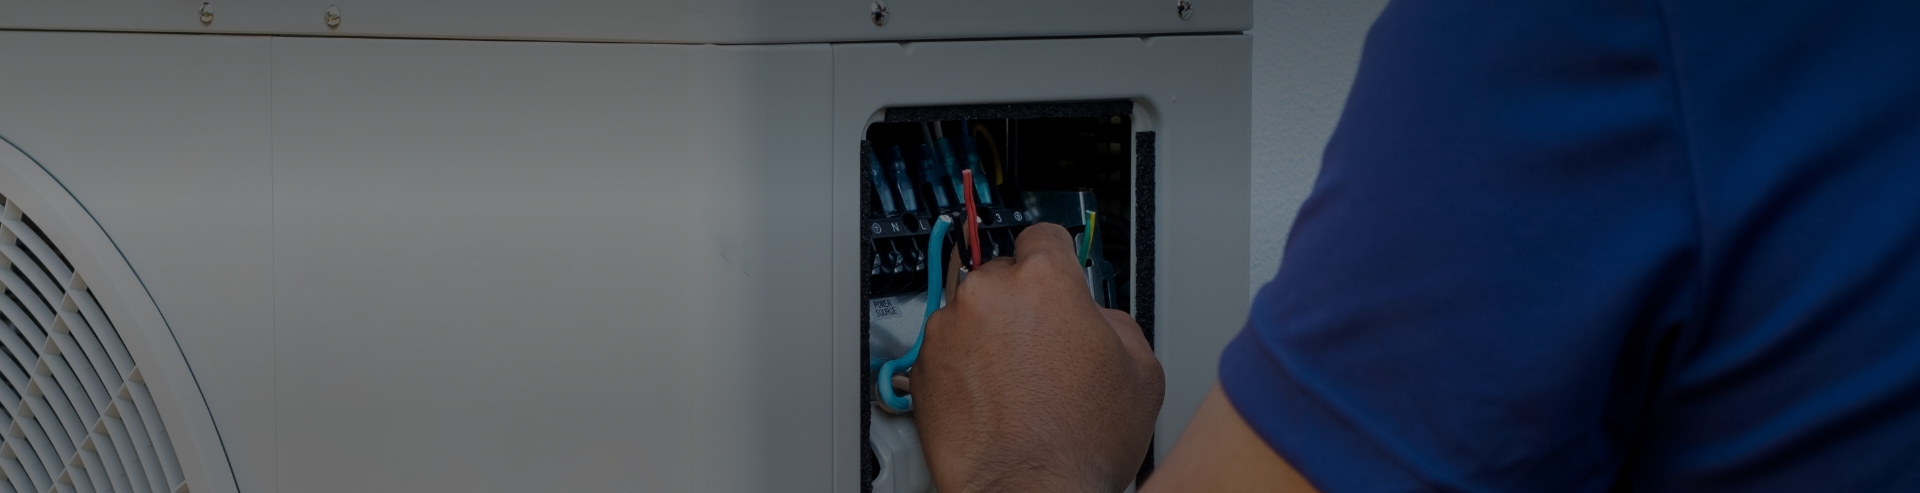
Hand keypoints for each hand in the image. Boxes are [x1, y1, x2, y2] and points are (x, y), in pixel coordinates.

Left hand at [914, 223, 1164, 492]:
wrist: (1029, 491)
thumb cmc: (1078, 443)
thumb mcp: (1142, 370)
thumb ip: (1116, 321)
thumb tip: (1098, 319)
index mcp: (1044, 281)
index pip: (1044, 234)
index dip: (1057, 255)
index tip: (1055, 266)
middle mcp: (988, 294)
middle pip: (1005, 275)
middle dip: (1024, 304)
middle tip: (1046, 348)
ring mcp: (948, 330)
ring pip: (972, 313)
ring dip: (990, 335)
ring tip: (1018, 383)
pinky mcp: (921, 366)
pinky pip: (946, 350)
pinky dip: (963, 366)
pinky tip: (993, 399)